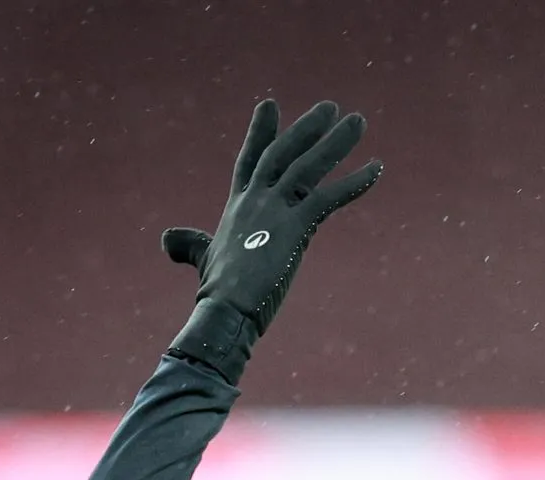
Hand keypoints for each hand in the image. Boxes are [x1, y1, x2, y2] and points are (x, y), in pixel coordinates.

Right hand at [163, 99, 380, 334]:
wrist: (224, 310)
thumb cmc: (215, 293)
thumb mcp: (200, 260)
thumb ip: (189, 245)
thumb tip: (168, 240)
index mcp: (237, 206)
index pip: (251, 159)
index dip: (261, 132)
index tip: (270, 105)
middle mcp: (255, 200)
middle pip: (283, 152)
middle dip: (306, 128)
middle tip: (330, 106)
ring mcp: (274, 210)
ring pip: (309, 166)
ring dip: (337, 142)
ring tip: (358, 121)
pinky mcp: (294, 227)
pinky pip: (329, 197)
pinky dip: (355, 182)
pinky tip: (376, 167)